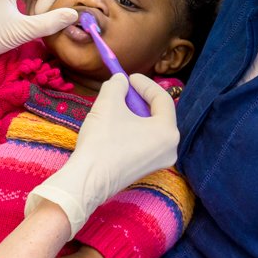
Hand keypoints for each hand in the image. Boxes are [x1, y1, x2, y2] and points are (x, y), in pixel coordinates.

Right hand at [25, 74, 177, 237]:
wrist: (87, 180)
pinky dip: (133, 129)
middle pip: (158, 113)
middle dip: (140, 98)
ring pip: (151, 128)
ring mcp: (159, 162)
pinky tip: (115, 126)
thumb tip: (120, 80)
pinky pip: (145, 142)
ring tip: (116, 106)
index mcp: (168, 132)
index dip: (145, 84)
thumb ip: (117, 85)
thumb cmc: (101, 141)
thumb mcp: (108, 103)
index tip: (128, 77)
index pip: (162, 98)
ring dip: (135, 114)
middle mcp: (170, 148)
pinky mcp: (146, 169)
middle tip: (123, 90)